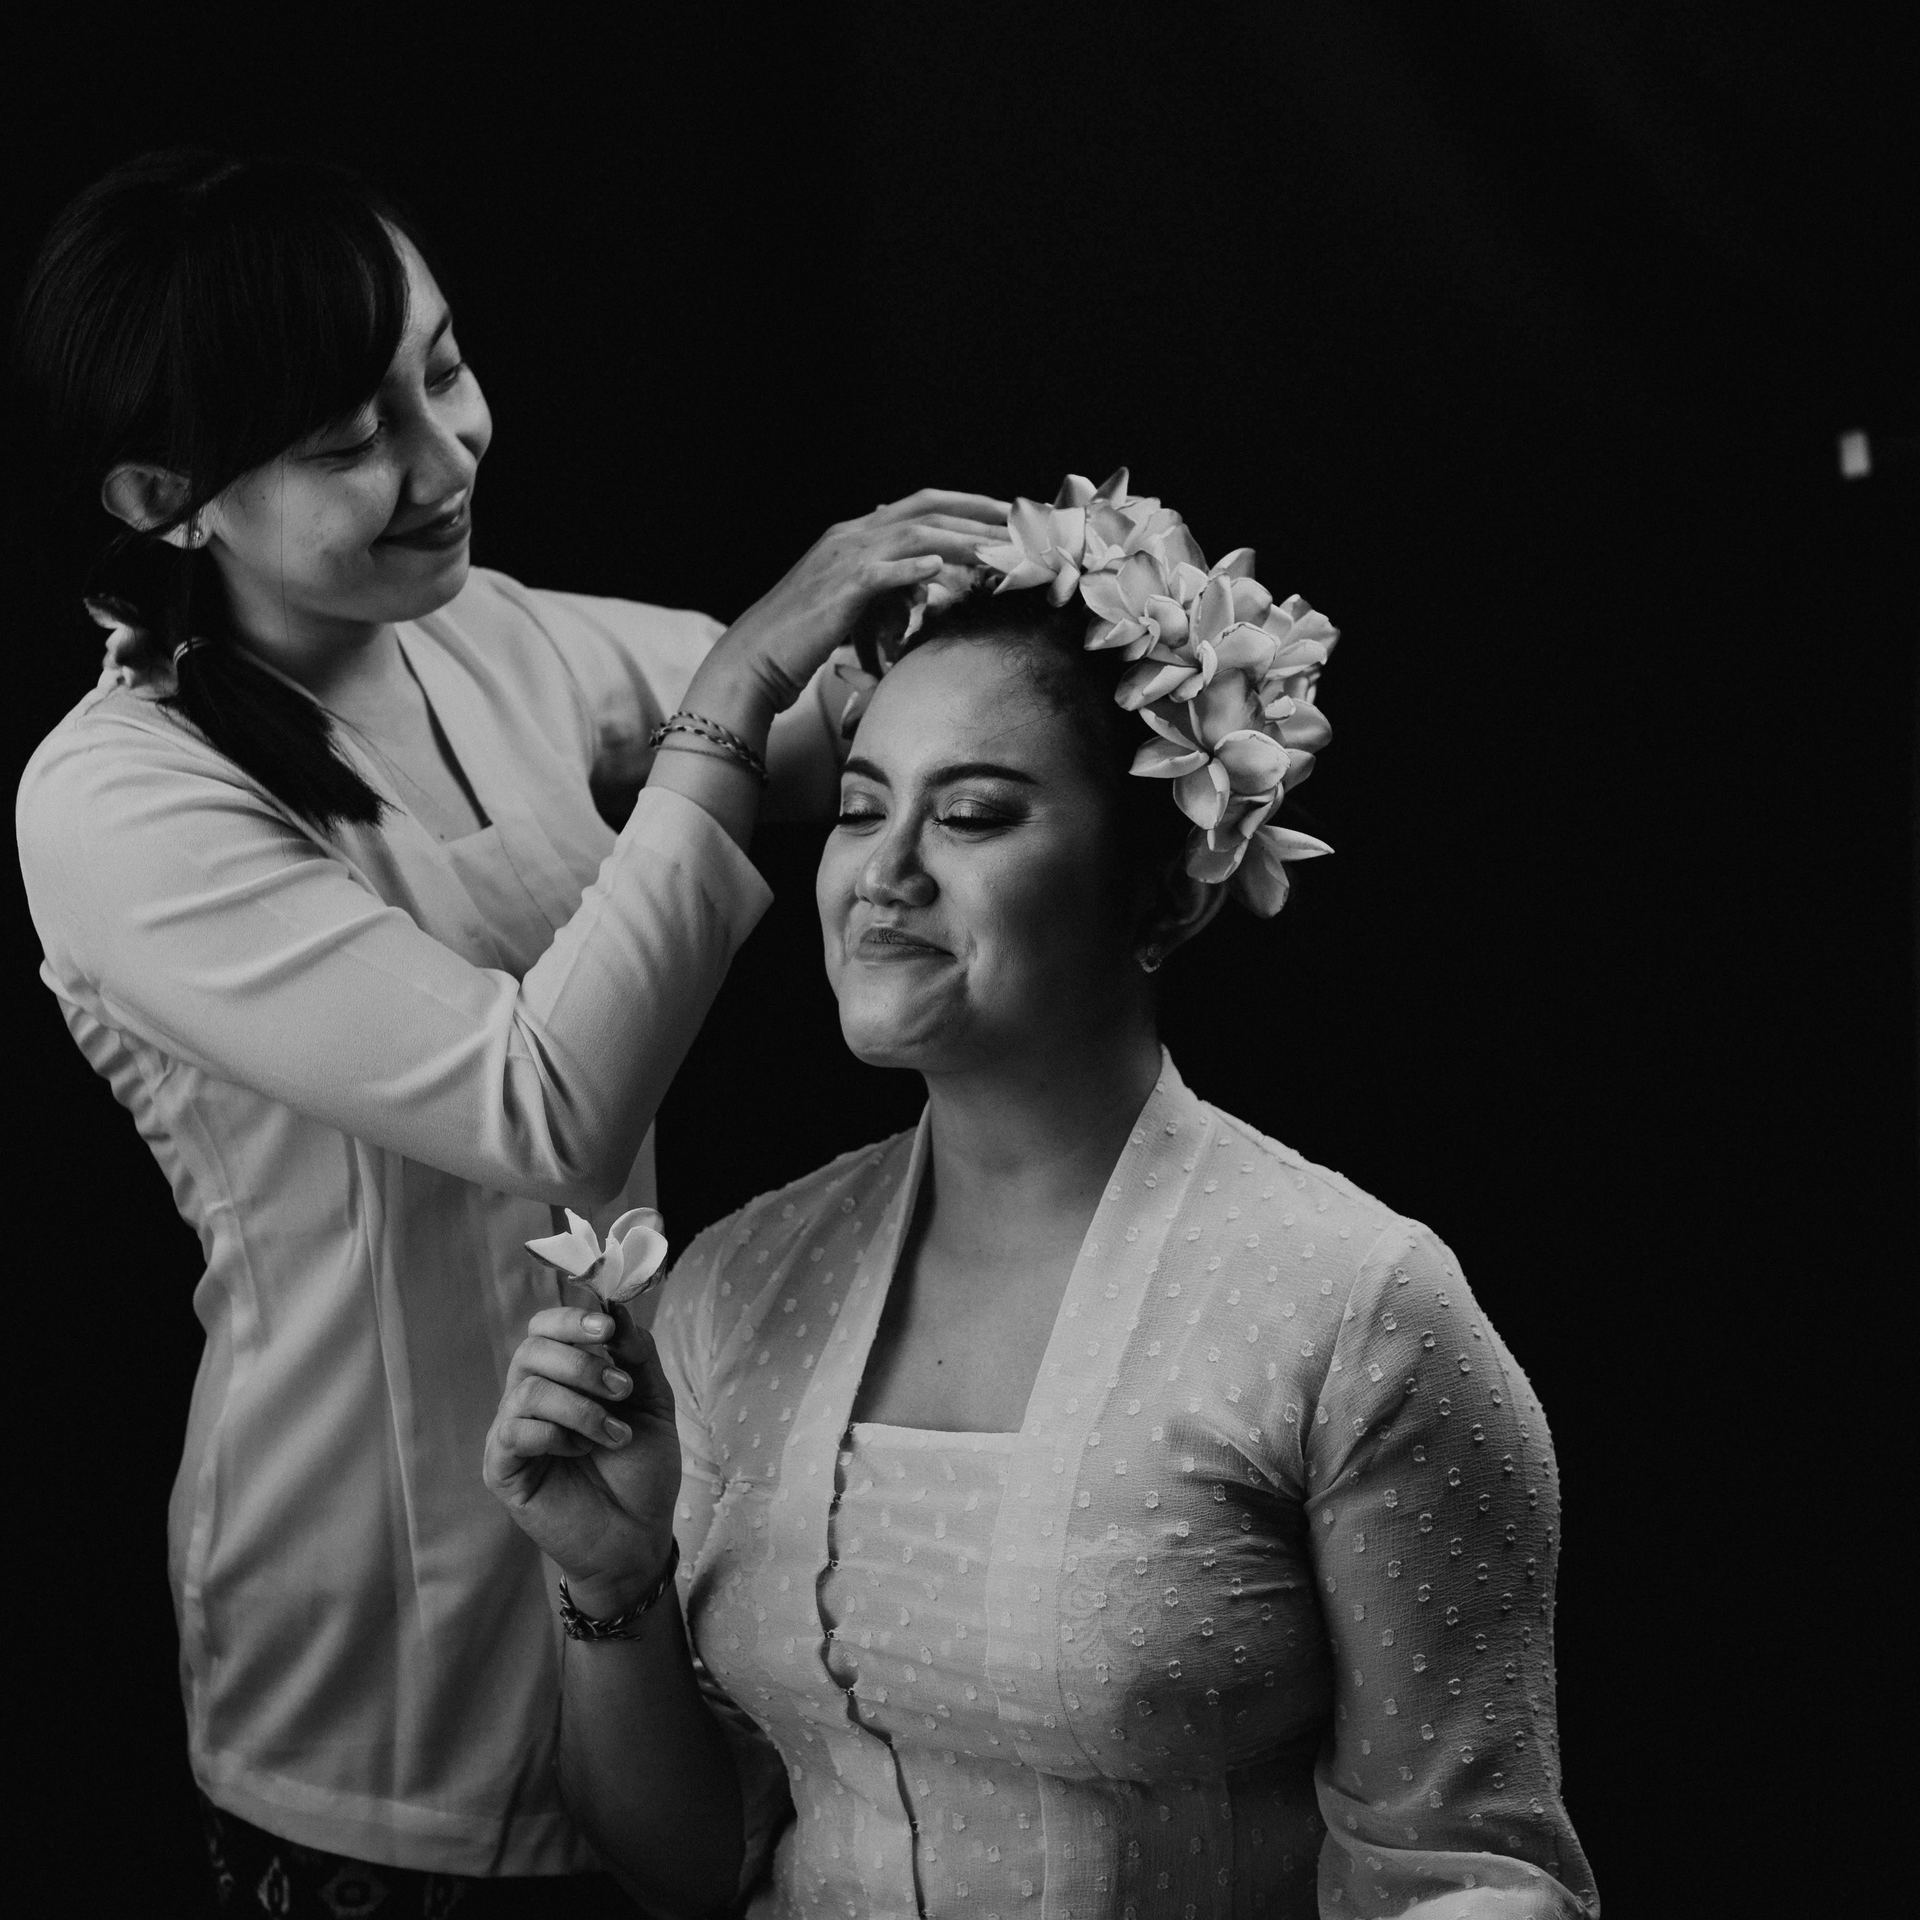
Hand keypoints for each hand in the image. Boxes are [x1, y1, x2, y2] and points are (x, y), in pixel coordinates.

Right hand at [484, 1305, 682, 1615]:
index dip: (571, 1320)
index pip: (545, 1328)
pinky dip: (555, 1435)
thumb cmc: (641, 1469)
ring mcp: (513, 1432)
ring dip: (580, 1407)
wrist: (638, 1535)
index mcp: (563, 1376)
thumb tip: (616, 1309)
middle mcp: (530, 1397)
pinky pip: (514, 1432)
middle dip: (583, 1365)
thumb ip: (637, 1355)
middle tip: (623, 1392)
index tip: (607, 1329)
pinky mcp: (502, 1469)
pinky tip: (580, 1454)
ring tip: (614, 1434)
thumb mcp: (653, 1402)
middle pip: (531, 1350)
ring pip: (527, 1390)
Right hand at [690, 488, 1009, 733]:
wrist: (755, 658)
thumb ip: (891, 583)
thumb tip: (927, 577)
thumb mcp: (855, 602)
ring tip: (1001, 549)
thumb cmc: (804, 638)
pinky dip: (911, 567)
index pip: (923, 505)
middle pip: (927, 509)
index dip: (968, 504)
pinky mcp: (837, 590)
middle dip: (979, 512)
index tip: (1009, 514)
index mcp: (856, 534)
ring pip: (913, 534)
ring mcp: (843, 558)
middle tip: (1023, 522)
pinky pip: (881, 572)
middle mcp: (851, 535)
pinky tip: (939, 569)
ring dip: (961, 539)